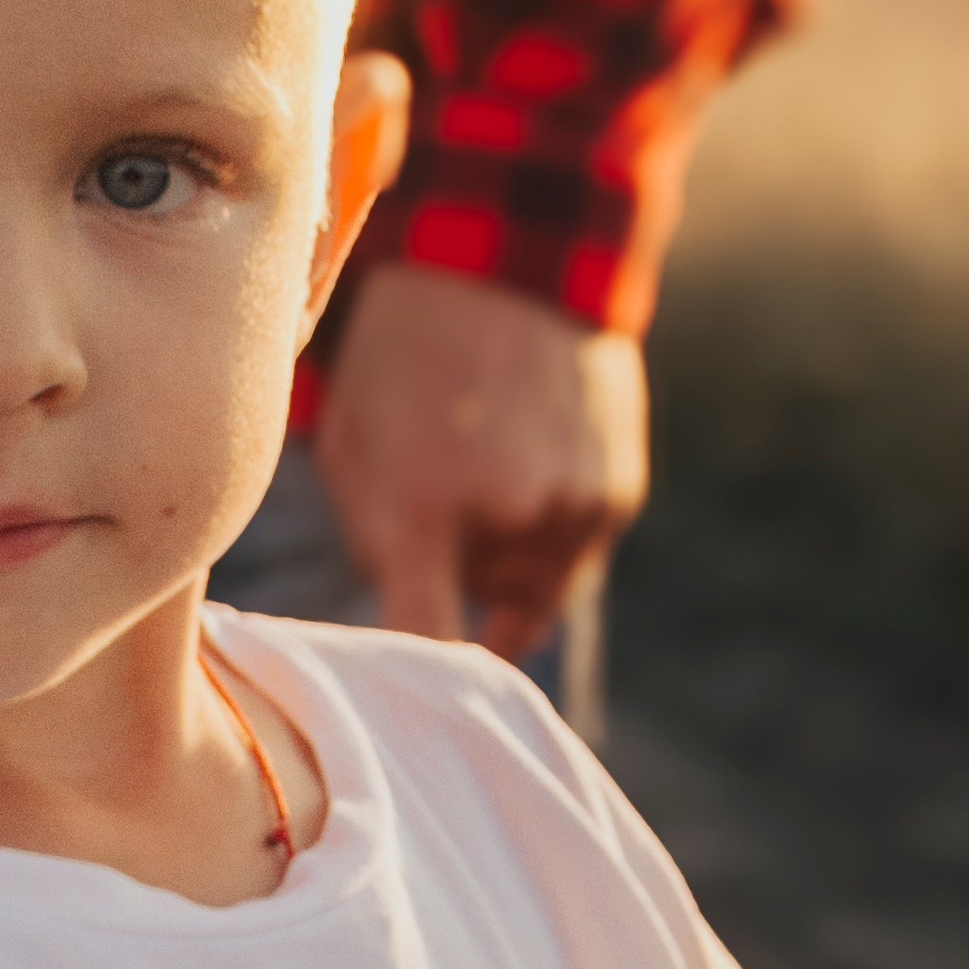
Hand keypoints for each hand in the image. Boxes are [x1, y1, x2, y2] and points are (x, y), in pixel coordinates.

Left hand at [315, 268, 647, 655]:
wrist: (499, 264)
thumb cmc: (398, 365)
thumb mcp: (351, 452)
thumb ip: (377, 550)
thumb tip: (409, 632)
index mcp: (424, 513)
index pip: (426, 646)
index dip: (421, 684)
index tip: (416, 704)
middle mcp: (512, 520)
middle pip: (481, 614)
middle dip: (460, 578)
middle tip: (442, 498)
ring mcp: (576, 508)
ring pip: (535, 587)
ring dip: (510, 556)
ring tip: (486, 470)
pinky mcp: (617, 493)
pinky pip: (575, 550)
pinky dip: (551, 524)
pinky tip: (528, 457)